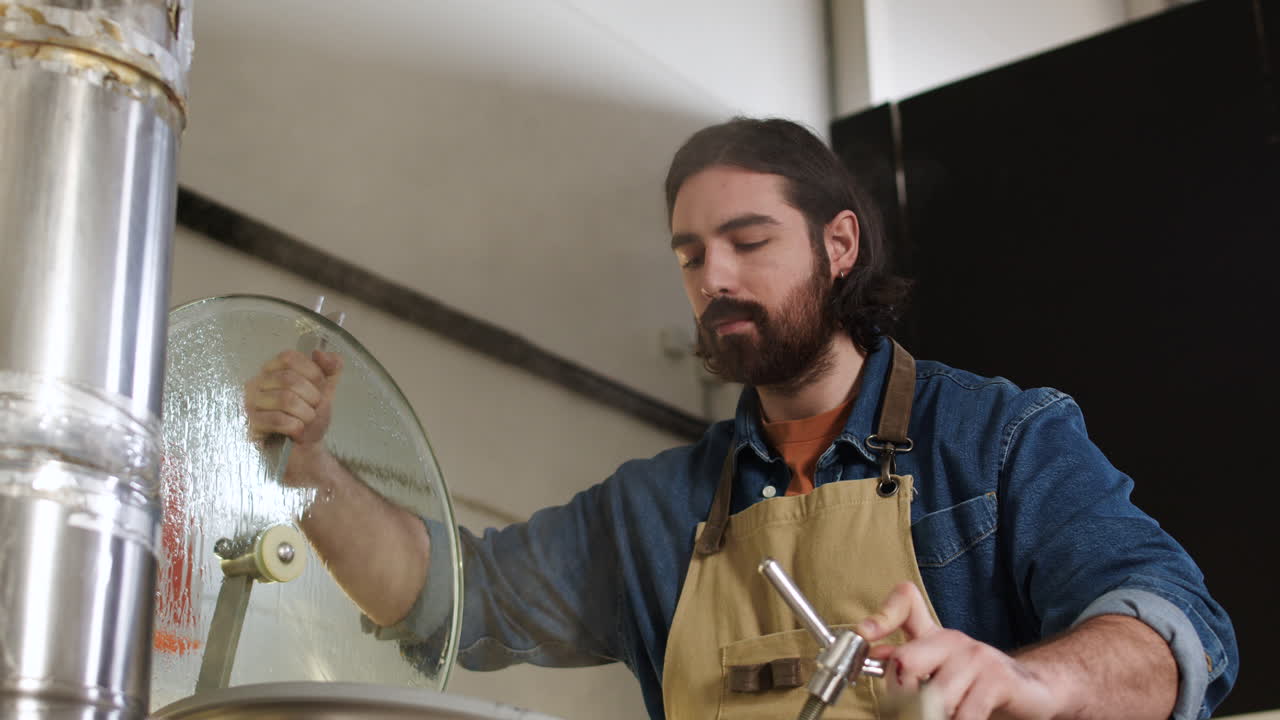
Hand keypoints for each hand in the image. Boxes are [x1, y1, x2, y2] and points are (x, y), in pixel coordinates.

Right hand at [244, 349, 342, 450]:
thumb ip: (330, 369)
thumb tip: (321, 353)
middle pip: (289, 379)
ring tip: (307, 420)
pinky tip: (297, 431)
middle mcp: (257, 382)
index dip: (312, 372)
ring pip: (285, 399)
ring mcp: (251, 404)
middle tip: (315, 408)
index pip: (289, 357)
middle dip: (312, 396)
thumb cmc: (309, 417)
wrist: (304, 449)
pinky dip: (295, 426)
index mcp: (273, 370)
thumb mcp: (326, 390)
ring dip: (306, 413)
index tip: (320, 388)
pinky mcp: (251, 424)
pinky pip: (277, 420)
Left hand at [855, 583, 1061, 719]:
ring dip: (930, 717)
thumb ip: (908, 656)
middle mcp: (953, 639)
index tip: (864, 638)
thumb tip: (874, 652)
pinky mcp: (998, 680)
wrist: (1030, 688)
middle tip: (907, 710)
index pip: (905, 601)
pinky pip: (964, 713)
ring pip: (933, 695)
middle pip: (907, 660)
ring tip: (938, 716)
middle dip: (900, 693)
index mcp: (934, 635)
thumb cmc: (977, 680)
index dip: (880, 617)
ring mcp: (976, 657)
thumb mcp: (940, 665)